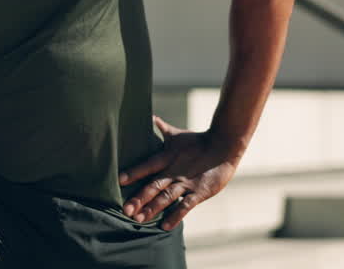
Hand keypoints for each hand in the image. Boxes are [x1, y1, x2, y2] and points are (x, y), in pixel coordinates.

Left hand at [118, 115, 239, 230]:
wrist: (224, 146)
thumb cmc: (198, 141)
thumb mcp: (177, 135)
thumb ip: (162, 128)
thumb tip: (151, 117)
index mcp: (168, 157)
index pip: (147, 165)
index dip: (134, 172)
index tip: (118, 181)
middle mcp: (174, 171)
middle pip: (154, 185)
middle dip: (139, 197)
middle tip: (125, 210)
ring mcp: (186, 183)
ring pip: (167, 197)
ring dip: (153, 209)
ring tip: (139, 219)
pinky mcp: (199, 192)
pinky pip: (185, 206)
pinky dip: (175, 216)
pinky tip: (164, 226)